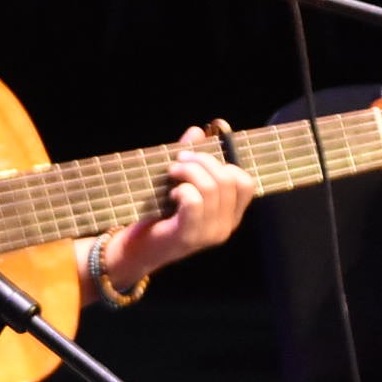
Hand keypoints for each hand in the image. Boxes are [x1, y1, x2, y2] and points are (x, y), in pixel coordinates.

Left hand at [107, 136, 259, 281]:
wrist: (136, 250)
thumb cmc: (159, 216)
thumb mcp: (179, 184)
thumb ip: (191, 159)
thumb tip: (197, 131)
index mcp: (230, 215)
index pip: (245, 183)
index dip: (224, 163)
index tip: (198, 158)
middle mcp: (225, 226)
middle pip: (228, 180)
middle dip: (202, 161)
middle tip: (179, 161)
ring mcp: (209, 233)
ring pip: (211, 187)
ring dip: (188, 171)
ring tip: (171, 173)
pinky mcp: (188, 236)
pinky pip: (194, 201)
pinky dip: (182, 189)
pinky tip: (171, 193)